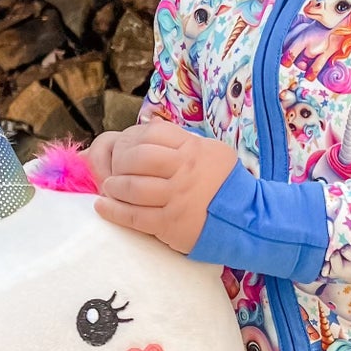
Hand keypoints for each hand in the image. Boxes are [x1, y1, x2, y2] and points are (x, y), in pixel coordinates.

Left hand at [93, 118, 239, 252]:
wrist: (247, 219)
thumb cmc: (224, 183)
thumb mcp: (210, 151)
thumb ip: (181, 139)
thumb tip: (147, 126)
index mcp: (192, 149)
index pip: (151, 134)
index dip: (131, 140)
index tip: (124, 149)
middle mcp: (184, 171)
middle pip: (137, 159)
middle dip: (119, 163)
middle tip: (114, 170)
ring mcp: (176, 198)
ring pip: (132, 187)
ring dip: (114, 187)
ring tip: (110, 187)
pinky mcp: (170, 224)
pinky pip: (134, 216)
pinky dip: (113, 211)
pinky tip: (103, 207)